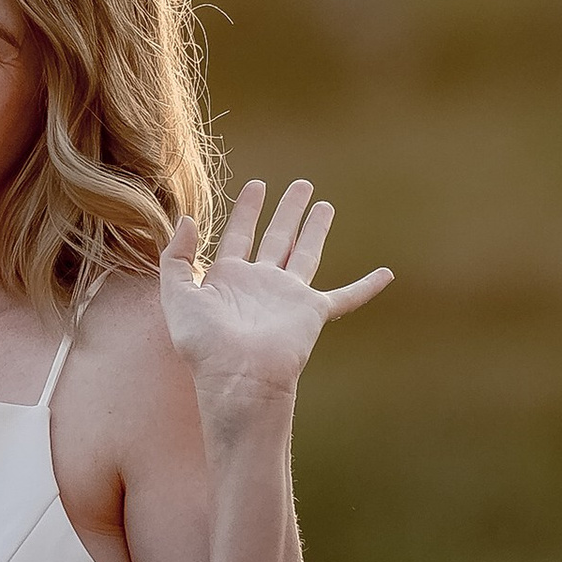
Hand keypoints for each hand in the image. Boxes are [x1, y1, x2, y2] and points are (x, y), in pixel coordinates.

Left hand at [159, 178, 390, 411]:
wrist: (237, 377)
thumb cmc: (204, 344)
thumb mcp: (176, 295)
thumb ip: (175, 256)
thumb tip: (187, 218)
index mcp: (229, 278)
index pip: (239, 234)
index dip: (248, 209)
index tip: (258, 184)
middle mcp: (261, 283)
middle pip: (277, 237)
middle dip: (288, 210)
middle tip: (302, 184)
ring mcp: (288, 297)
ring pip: (306, 253)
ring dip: (316, 228)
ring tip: (325, 204)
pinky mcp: (312, 312)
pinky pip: (346, 297)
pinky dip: (366, 287)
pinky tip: (386, 274)